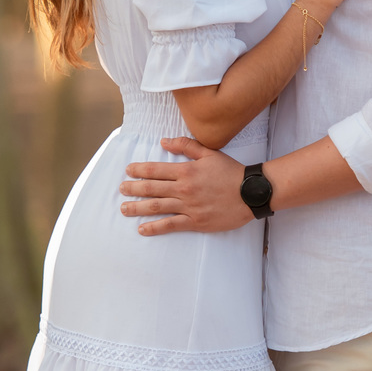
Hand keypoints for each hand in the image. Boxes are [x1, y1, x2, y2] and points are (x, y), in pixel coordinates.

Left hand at [120, 137, 250, 234]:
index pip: (156, 170)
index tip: (128, 171)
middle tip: (121, 189)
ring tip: (124, 209)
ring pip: (157, 207)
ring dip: (137, 208)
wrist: (251, 192)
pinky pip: (171, 225)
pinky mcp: (196, 222)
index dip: (139, 170)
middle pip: (151, 188)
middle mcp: (184, 189)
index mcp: (186, 171)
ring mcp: (189, 206)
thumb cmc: (231, 172)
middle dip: (133, 188)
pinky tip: (142, 229)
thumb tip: (164, 141)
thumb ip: (186, 146)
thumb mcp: (210, 153)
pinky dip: (155, 228)